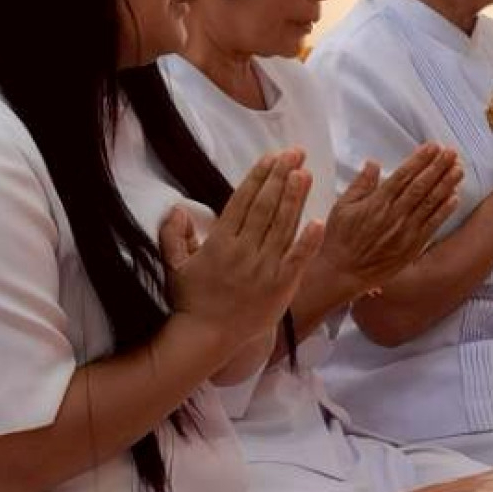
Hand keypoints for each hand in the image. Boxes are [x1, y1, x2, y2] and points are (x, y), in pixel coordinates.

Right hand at [164, 149, 322, 348]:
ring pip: (282, 227)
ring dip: (295, 198)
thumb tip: (177, 208)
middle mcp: (244, 251)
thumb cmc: (190, 302)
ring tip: (306, 172)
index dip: (258, 177)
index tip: (271, 157)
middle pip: (265, 207)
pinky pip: (297, 259)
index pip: (242, 201)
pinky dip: (308, 240)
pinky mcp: (281, 287)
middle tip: (295, 153)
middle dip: (281, 177)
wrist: (206, 338)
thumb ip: (173, 235)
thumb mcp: (174, 266)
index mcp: (219, 243)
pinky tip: (319, 220)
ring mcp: (264, 269)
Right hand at [318, 145, 464, 289]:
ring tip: (458, 170)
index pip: (403, 176)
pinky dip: (444, 211)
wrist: (343, 272)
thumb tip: (373, 163)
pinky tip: (454, 197)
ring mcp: (405, 231)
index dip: (420, 160)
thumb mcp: (342, 206)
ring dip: (446, 185)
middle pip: (421, 186)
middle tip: (452, 153)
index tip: (433, 147)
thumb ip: (360, 184)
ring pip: (430, 203)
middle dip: (438, 167)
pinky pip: (432, 225)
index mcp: (377, 202)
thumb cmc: (340, 238)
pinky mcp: (411, 246)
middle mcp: (394, 214)